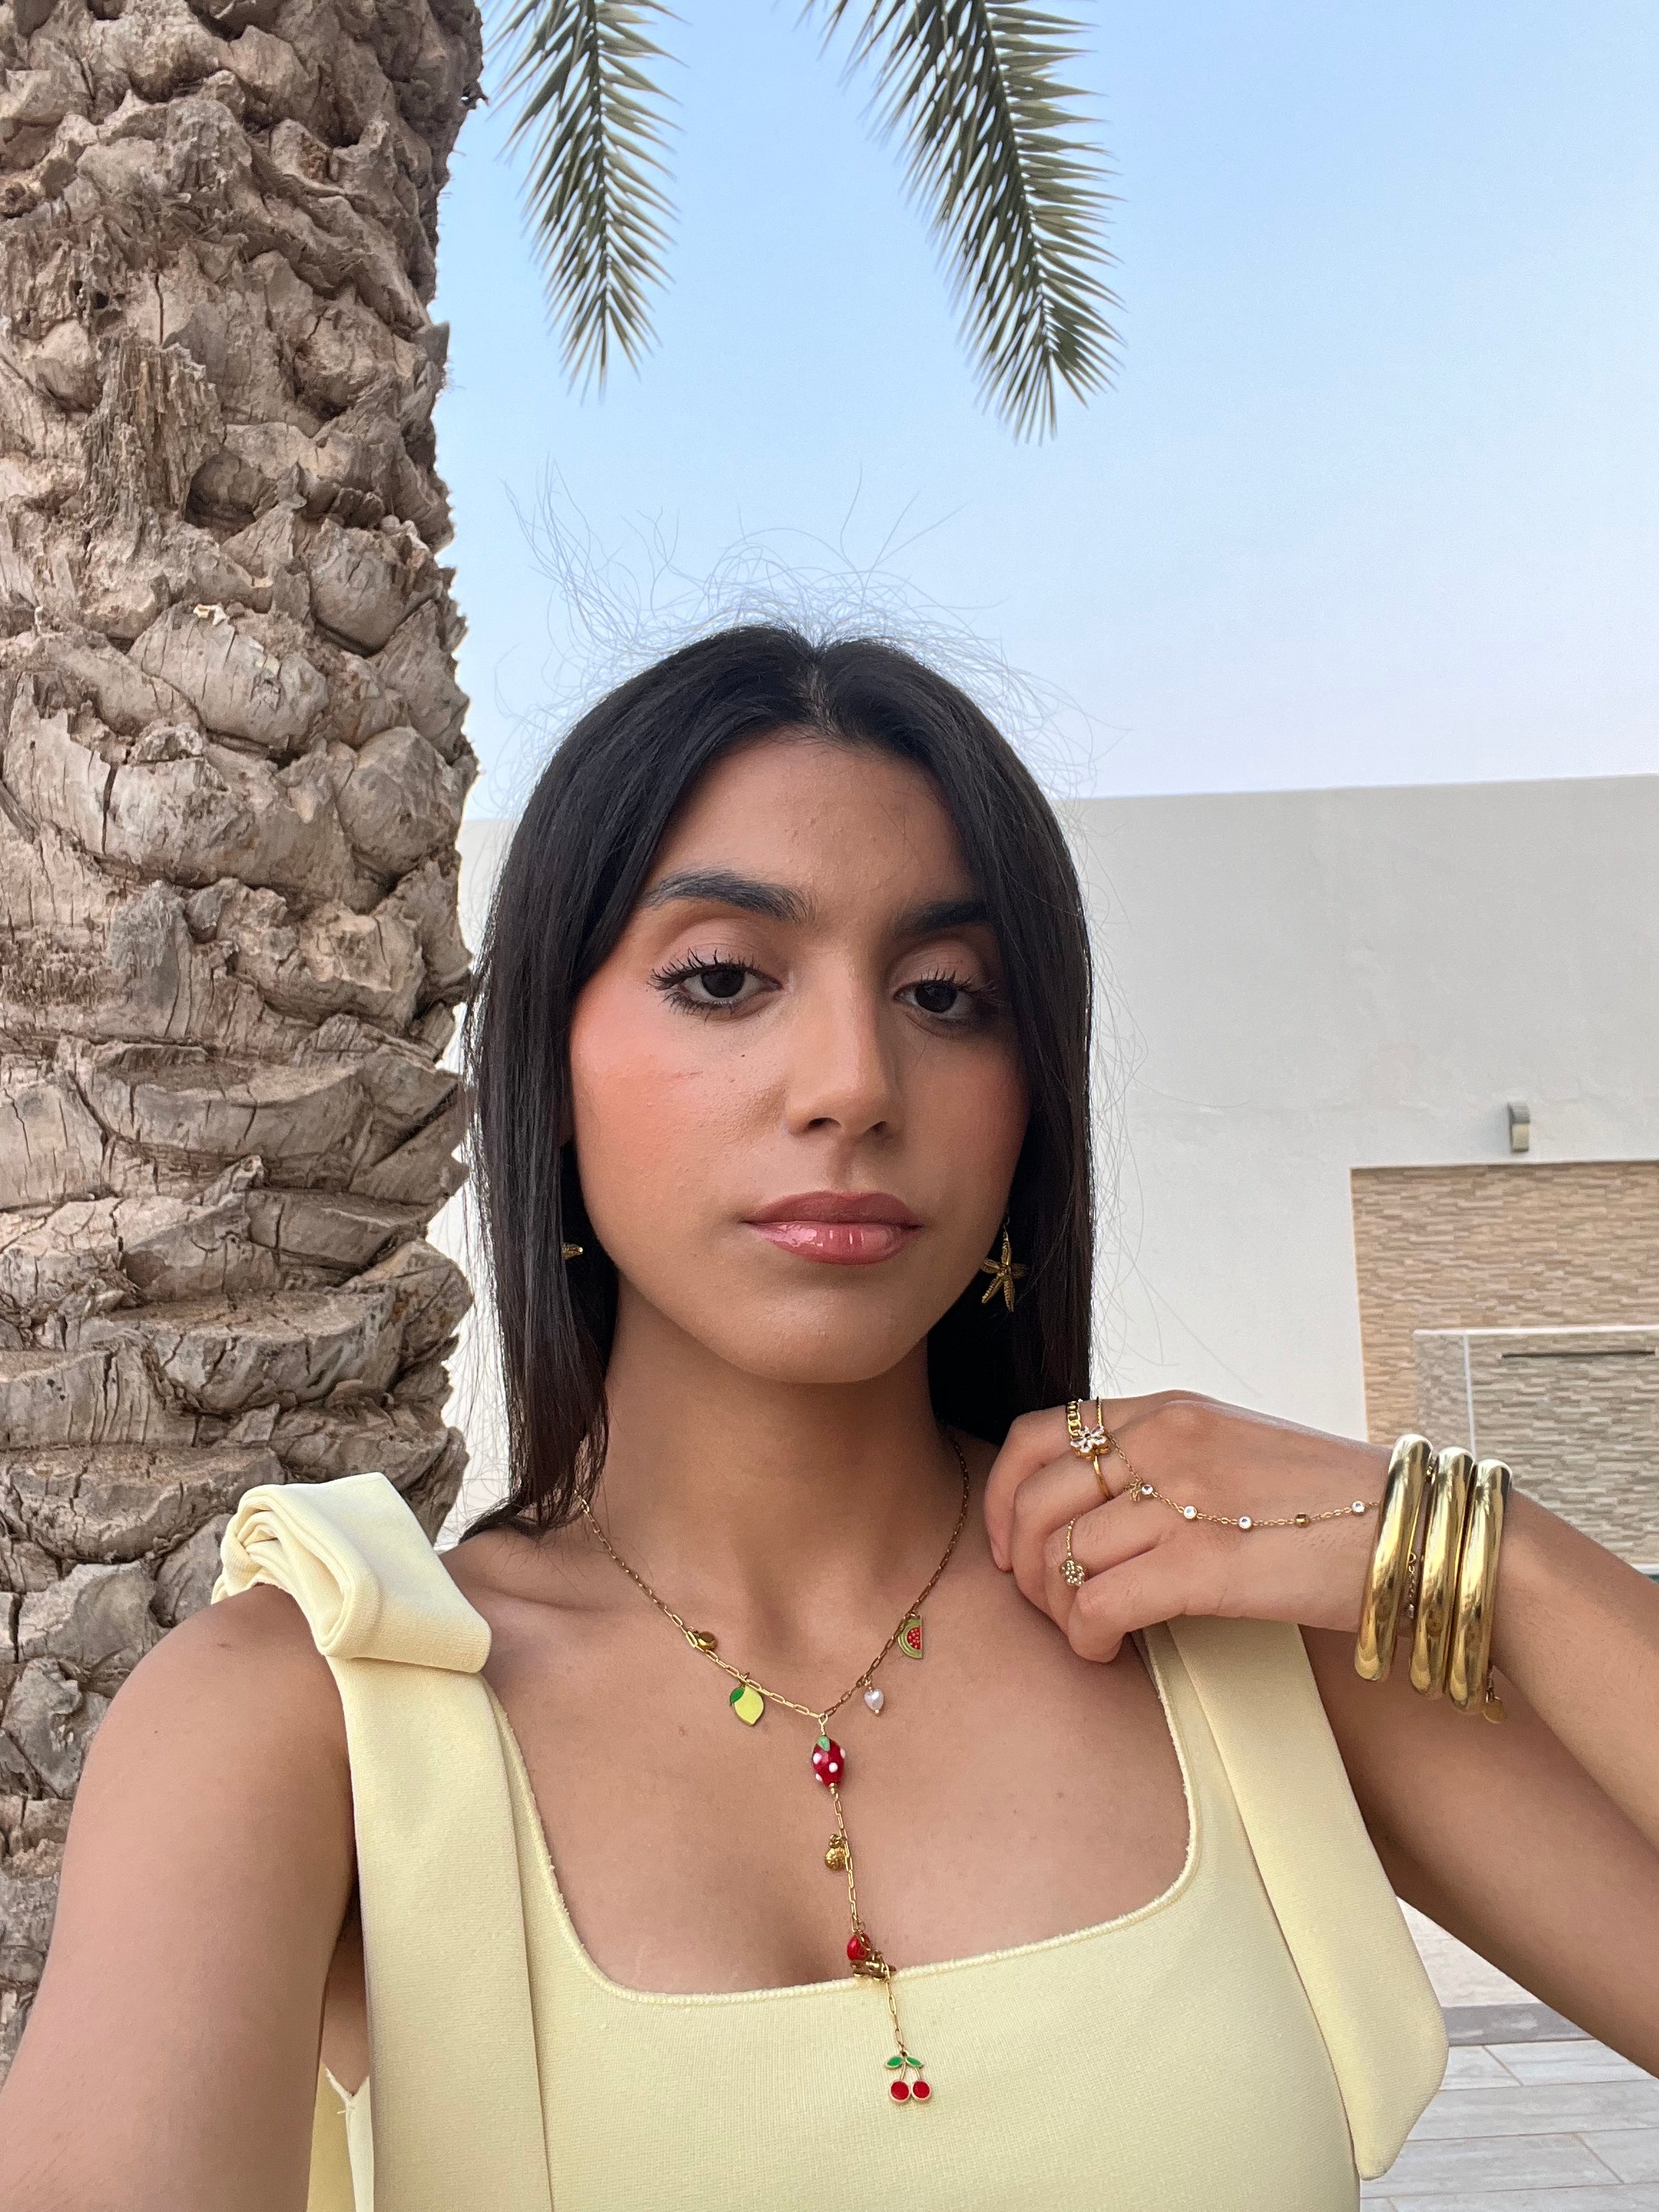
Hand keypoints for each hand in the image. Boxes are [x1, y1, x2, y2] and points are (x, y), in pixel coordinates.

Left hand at [982, 1391, 1388, 1662]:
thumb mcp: (1239, 1451)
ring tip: (1086, 1633)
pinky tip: (1107, 1653)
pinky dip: (1088, 1637)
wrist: (1424, 1532)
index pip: (1037, 1435)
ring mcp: (1186, 1497)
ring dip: (1057, 1609)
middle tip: (1047, 1606)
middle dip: (1024, 1566)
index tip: (1009, 1545)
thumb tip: (1100, 1515)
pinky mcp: (1207, 1562)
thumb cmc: (1338, 1506)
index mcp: (1170, 1409)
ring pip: (1062, 1555)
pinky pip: (1100, 1602)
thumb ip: (1171, 1462)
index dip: (1003, 1497)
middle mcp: (1167, 1440)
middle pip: (1036, 1501)